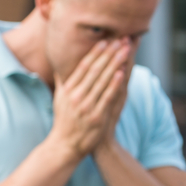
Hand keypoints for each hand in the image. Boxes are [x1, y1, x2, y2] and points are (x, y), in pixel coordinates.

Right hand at [50, 39, 131, 159]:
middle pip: (95, 70)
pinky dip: (114, 84)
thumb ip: (62, 80)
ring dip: (115, 63)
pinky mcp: (97, 117)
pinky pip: (107, 97)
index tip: (105, 40)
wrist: (65, 146)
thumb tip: (59, 62)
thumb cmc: (64, 120)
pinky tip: (122, 72)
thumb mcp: (59, 99)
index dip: (95, 52)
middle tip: (120, 39)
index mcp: (68, 89)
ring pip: (103, 80)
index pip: (83, 66)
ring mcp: (86, 106)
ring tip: (125, 50)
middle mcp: (76, 96)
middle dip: (109, 53)